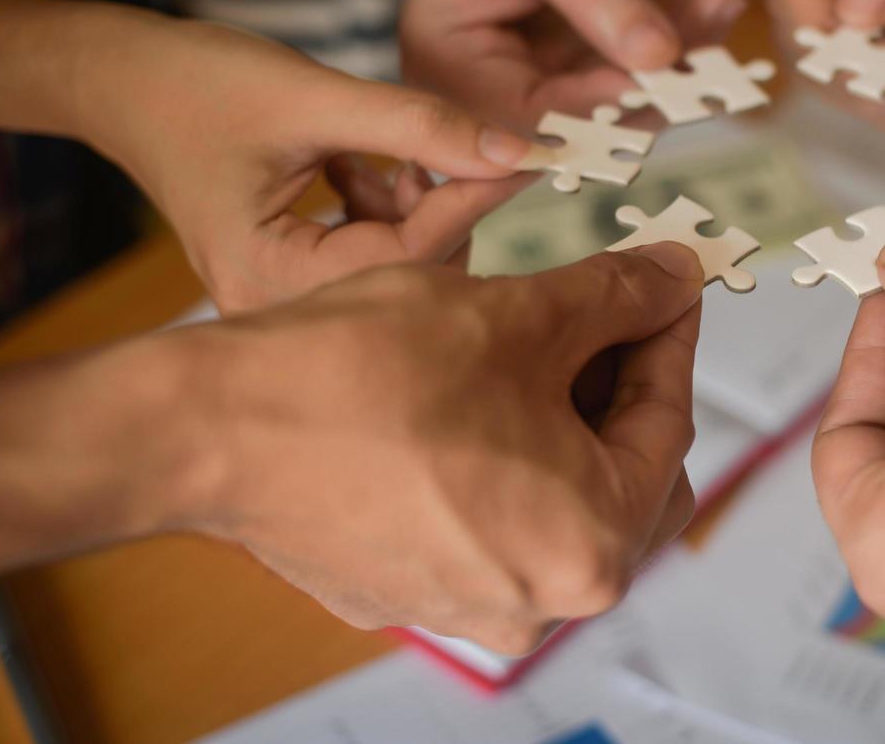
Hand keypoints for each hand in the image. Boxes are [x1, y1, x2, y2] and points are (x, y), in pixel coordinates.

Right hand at [77, 14, 539, 312]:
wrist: (124, 82)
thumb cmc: (195, 85)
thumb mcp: (316, 99)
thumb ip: (419, 127)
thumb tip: (515, 152)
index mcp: (268, 278)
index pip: (408, 259)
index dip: (474, 204)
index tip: (530, 161)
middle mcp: (274, 306)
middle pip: (410, 273)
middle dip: (448, 208)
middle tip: (471, 149)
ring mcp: (284, 295)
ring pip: (397, 261)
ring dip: (418, 204)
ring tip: (398, 149)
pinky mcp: (296, 272)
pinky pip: (373, 251)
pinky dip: (389, 205)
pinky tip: (368, 163)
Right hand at [180, 243, 704, 652]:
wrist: (212, 426)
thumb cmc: (360, 378)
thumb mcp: (520, 314)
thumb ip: (619, 298)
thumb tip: (672, 280)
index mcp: (587, 547)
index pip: (667, 424)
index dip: (671, 336)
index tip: (666, 286)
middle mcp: (535, 603)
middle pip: (624, 476)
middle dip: (622, 387)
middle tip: (608, 312)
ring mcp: (466, 604)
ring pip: (554, 497)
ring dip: (561, 419)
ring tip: (538, 340)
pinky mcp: (406, 588)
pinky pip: (487, 518)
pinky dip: (499, 456)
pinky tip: (472, 392)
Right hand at [398, 0, 746, 131]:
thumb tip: (660, 57)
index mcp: (451, 76)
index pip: (538, 116)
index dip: (610, 106)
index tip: (676, 83)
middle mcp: (484, 96)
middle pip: (582, 115)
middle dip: (654, 85)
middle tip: (721, 56)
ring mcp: (525, 83)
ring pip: (612, 89)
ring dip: (673, 57)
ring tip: (722, 8)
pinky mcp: (561, 68)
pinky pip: (620, 62)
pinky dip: (666, 34)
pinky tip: (713, 2)